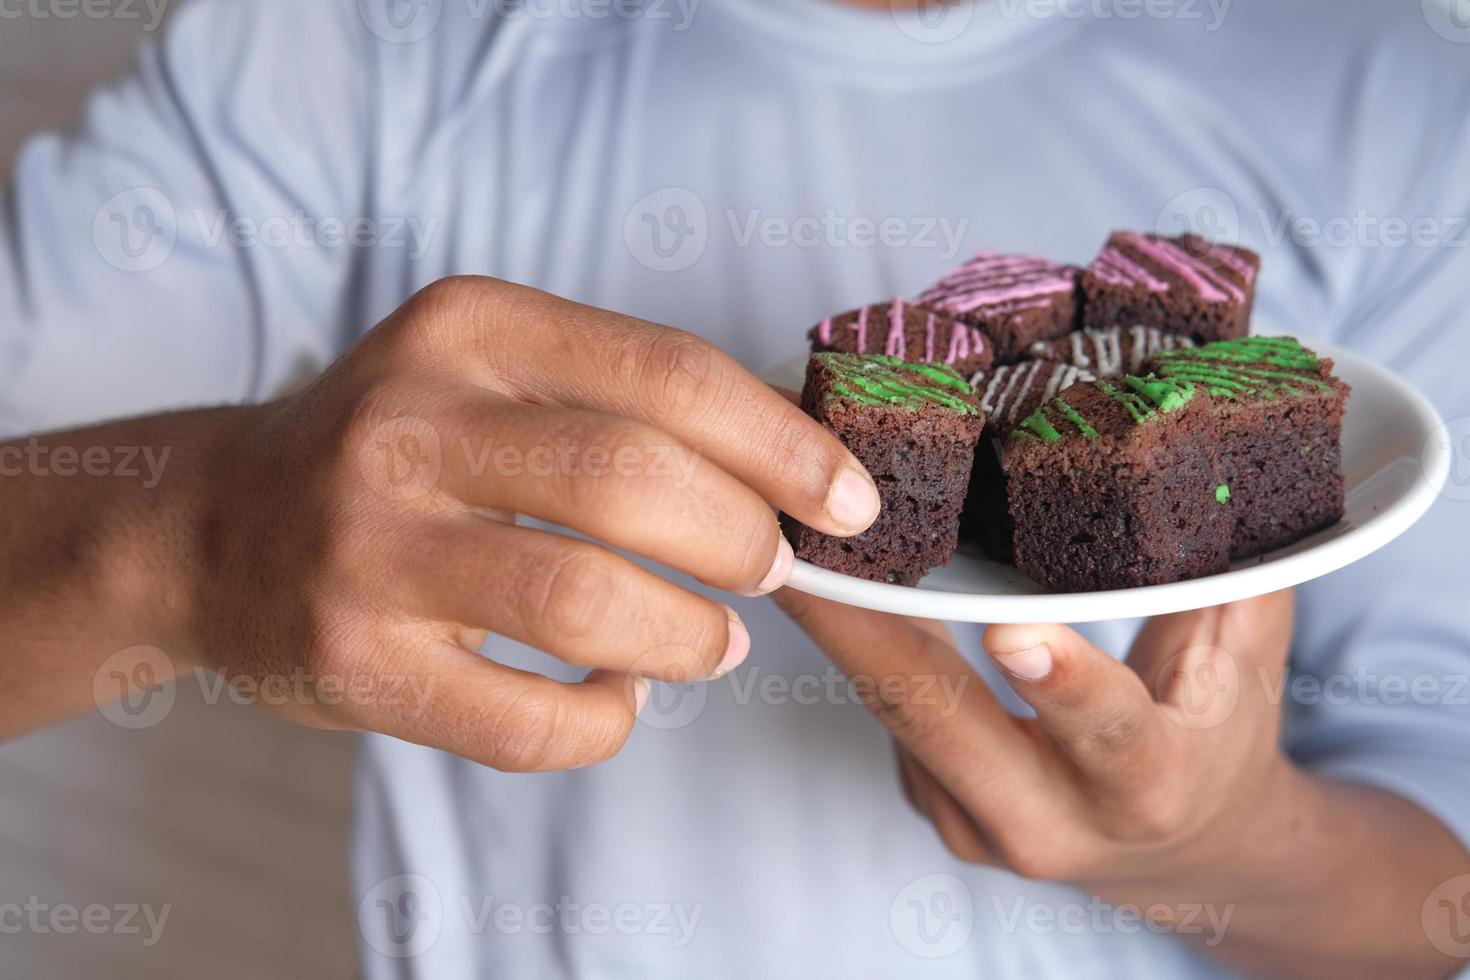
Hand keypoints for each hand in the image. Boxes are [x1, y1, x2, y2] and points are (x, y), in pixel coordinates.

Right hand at [157, 277, 879, 769]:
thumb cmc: (398, 447)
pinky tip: (617, 695)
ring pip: (588, 602)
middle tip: (773, 570)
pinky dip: (606, 721)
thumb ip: (620, 395)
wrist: (217, 525)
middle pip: (635, 480)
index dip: (781, 443)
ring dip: (688, 636)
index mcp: (466, 330)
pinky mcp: (354, 661)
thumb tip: (794, 459)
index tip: (845, 497)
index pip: (667, 373)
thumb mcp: (485, 369)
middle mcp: (407, 423)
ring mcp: (371, 548)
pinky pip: (528, 720)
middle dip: (743, 538)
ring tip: (711, 642)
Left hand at [782, 588, 1293, 876]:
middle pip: (945, 723)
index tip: (1011, 627)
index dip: (1063, 682)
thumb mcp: (1247, 660)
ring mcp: (978, 827)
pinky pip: (891, 715)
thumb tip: (1210, 460)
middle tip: (809, 554)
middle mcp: (1052, 822)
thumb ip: (1233, 575)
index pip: (1108, 734)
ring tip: (798, 544)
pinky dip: (861, 646)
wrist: (1184, 853)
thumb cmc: (1219, 736)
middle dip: (868, 634)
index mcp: (1149, 784)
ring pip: (898, 714)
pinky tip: (835, 583)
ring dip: (841, 630)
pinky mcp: (934, 807)